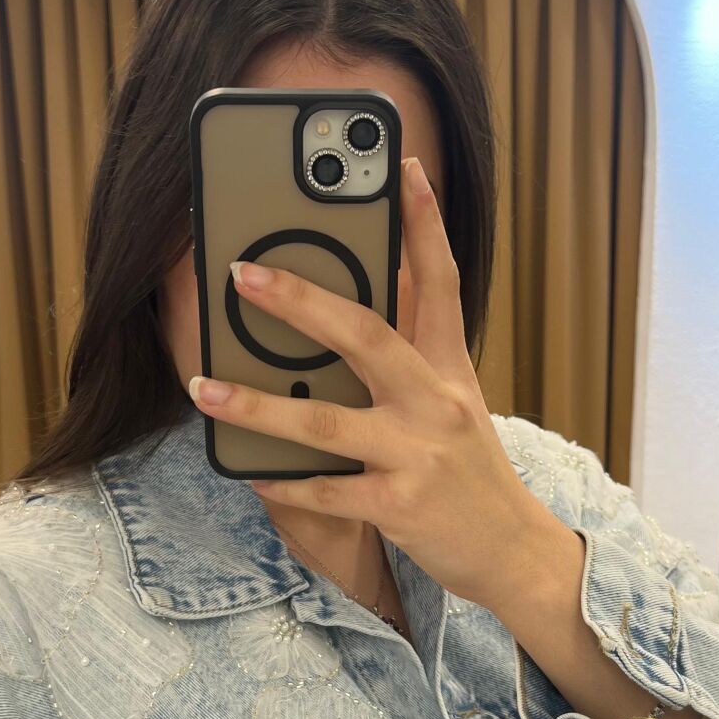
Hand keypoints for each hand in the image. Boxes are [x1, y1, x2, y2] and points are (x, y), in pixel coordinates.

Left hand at [186, 156, 546, 606]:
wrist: (513, 551)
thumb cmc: (469, 471)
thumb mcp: (457, 400)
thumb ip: (417, 349)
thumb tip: (373, 291)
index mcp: (450, 367)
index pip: (443, 281)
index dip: (424, 222)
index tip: (404, 167)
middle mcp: (437, 402)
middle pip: (366, 335)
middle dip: (300, 300)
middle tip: (243, 273)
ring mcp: (419, 454)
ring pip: (325, 422)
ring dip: (258, 405)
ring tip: (205, 387)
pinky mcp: (401, 506)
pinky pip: (328, 493)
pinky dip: (284, 483)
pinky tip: (249, 472)